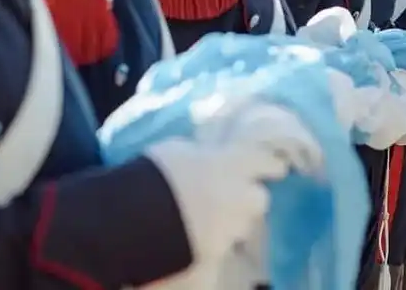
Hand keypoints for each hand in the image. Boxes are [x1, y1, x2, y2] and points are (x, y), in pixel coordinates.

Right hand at [143, 105, 323, 264]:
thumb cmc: (157, 172)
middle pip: (258, 198)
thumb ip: (205, 154)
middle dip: (247, 196)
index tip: (269, 165)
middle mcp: (240, 199)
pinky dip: (211, 241)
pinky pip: (221, 246)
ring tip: (203, 216)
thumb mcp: (180, 149)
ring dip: (229, 219)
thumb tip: (211, 157)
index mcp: (233, 165)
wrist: (137, 218)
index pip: (268, 162)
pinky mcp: (216, 257)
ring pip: (240, 225)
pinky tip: (193, 235)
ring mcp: (230, 231)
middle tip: (227, 193)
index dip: (269, 165)